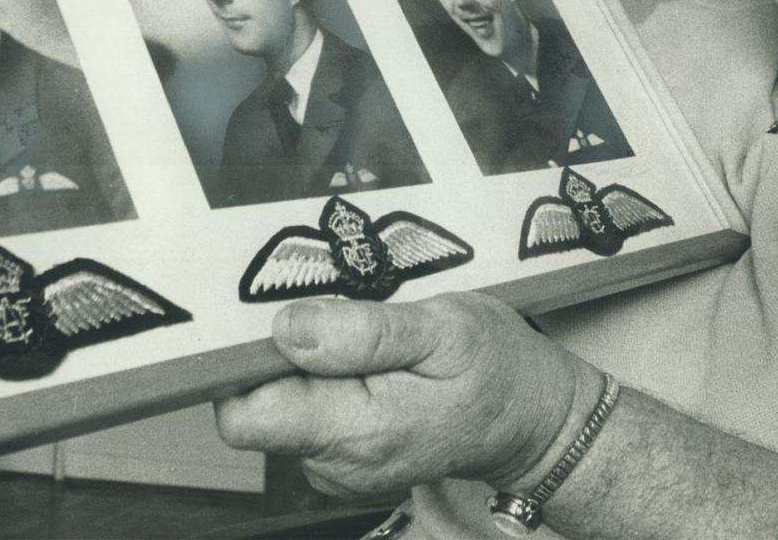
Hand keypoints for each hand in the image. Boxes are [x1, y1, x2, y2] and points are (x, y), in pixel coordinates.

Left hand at [215, 292, 601, 498]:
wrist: (533, 419)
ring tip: (366, 335)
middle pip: (259, 406)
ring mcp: (340, 465)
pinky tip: (369, 359)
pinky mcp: (346, 457)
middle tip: (337, 313)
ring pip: (282, 407)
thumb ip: (363, 334)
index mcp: (356, 432)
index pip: (247, 416)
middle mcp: (338, 462)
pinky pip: (307, 414)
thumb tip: (286, 329)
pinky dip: (327, 381)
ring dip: (308, 365)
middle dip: (282, 354)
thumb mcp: (445, 329)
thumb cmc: (495, 367)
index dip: (244, 364)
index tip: (269, 316)